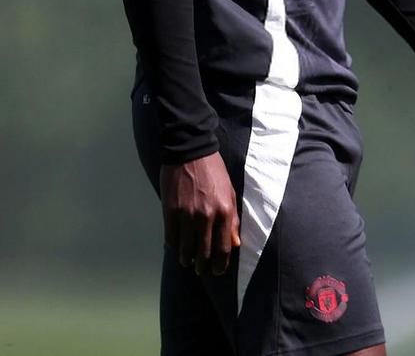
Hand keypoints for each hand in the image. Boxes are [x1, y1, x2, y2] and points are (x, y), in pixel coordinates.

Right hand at [160, 152, 240, 275]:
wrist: (191, 151)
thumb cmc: (214, 171)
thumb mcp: (230, 192)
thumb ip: (232, 219)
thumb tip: (235, 244)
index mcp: (224, 211)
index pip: (223, 248)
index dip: (220, 264)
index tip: (218, 271)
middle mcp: (206, 216)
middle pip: (204, 252)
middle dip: (203, 266)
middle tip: (201, 270)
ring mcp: (187, 214)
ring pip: (186, 249)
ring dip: (186, 259)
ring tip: (187, 261)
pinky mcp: (171, 211)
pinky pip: (171, 237)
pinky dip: (174, 245)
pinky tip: (176, 246)